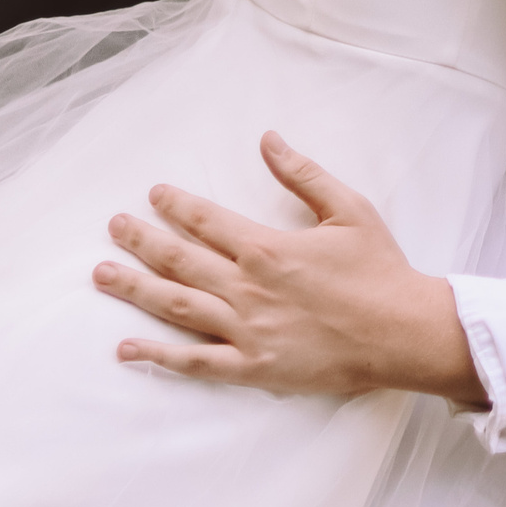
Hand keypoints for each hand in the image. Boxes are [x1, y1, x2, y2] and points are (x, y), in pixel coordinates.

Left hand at [91, 132, 486, 404]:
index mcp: (267, 248)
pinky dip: (159, 357)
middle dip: (142, 241)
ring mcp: (246, 331)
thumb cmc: (380, 269)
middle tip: (113, 227)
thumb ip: (303, 174)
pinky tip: (128, 349)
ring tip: (103, 274)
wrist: (402, 332)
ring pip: (177, 307)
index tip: (152, 194)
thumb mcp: (349, 210)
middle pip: (180, 260)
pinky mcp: (253, 367)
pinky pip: (196, 362)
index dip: (176, 206)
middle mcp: (247, 288)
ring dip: (136, 289)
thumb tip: (268, 140)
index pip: (207, 221)